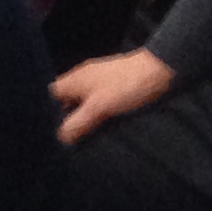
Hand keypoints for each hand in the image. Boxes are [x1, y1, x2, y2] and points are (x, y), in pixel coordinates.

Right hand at [52, 47, 176, 143]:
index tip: (53, 132)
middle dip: (68, 118)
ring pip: (85, 102)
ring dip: (86, 117)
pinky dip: (100, 113)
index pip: (50, 95)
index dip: (48, 113)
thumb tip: (60, 138)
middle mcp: (84, 77)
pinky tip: (107, 125)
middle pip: (67, 100)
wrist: (163, 71)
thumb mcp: (98, 108)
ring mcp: (101, 80)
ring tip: (89, 136)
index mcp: (74, 79)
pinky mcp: (117, 85)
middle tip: (71, 139)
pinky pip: (100, 101)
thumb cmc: (128, 87)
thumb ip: (76, 123)